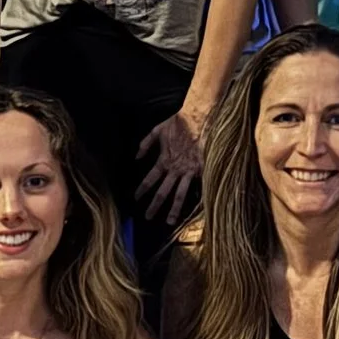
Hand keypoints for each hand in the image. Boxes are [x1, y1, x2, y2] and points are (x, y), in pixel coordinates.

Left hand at [137, 109, 204, 223]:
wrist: (198, 117)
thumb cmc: (178, 123)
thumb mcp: (157, 131)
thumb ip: (146, 144)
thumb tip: (136, 157)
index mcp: (164, 160)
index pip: (149, 179)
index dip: (142, 190)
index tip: (136, 199)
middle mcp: (175, 169)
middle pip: (162, 192)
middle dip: (154, 205)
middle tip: (148, 217)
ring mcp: (189, 172)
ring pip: (180, 194)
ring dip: (173, 209)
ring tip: (169, 222)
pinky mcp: (202, 170)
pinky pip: (199, 186)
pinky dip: (198, 198)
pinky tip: (196, 210)